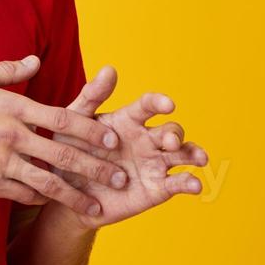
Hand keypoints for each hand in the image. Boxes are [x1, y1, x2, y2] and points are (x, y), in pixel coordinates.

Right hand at [0, 55, 125, 218]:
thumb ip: (6, 71)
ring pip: (48, 183)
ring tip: (98, 207)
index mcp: (11, 107)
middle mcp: (10, 136)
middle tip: (121, 178)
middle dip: (96, 168)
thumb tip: (36, 60)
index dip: (92, 130)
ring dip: (76, 195)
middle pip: (64, 154)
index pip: (63, 118)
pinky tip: (57, 203)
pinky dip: (43, 200)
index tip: (113, 137)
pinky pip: (23, 195)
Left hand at [45, 66, 207, 228]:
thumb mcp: (72, 122)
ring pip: (183, 154)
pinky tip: (195, 185)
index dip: (160, 102)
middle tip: (169, 142)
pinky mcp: (156, 189)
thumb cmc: (68, 152)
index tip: (168, 104)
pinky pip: (177, 183)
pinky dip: (190, 183)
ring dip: (193, 153)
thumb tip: (110, 68)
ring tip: (199, 159)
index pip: (149, 105)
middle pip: (171, 130)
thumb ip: (91, 96)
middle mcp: (146, 139)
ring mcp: (154, 164)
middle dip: (175, 134)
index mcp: (128, 120)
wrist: (65, 196)